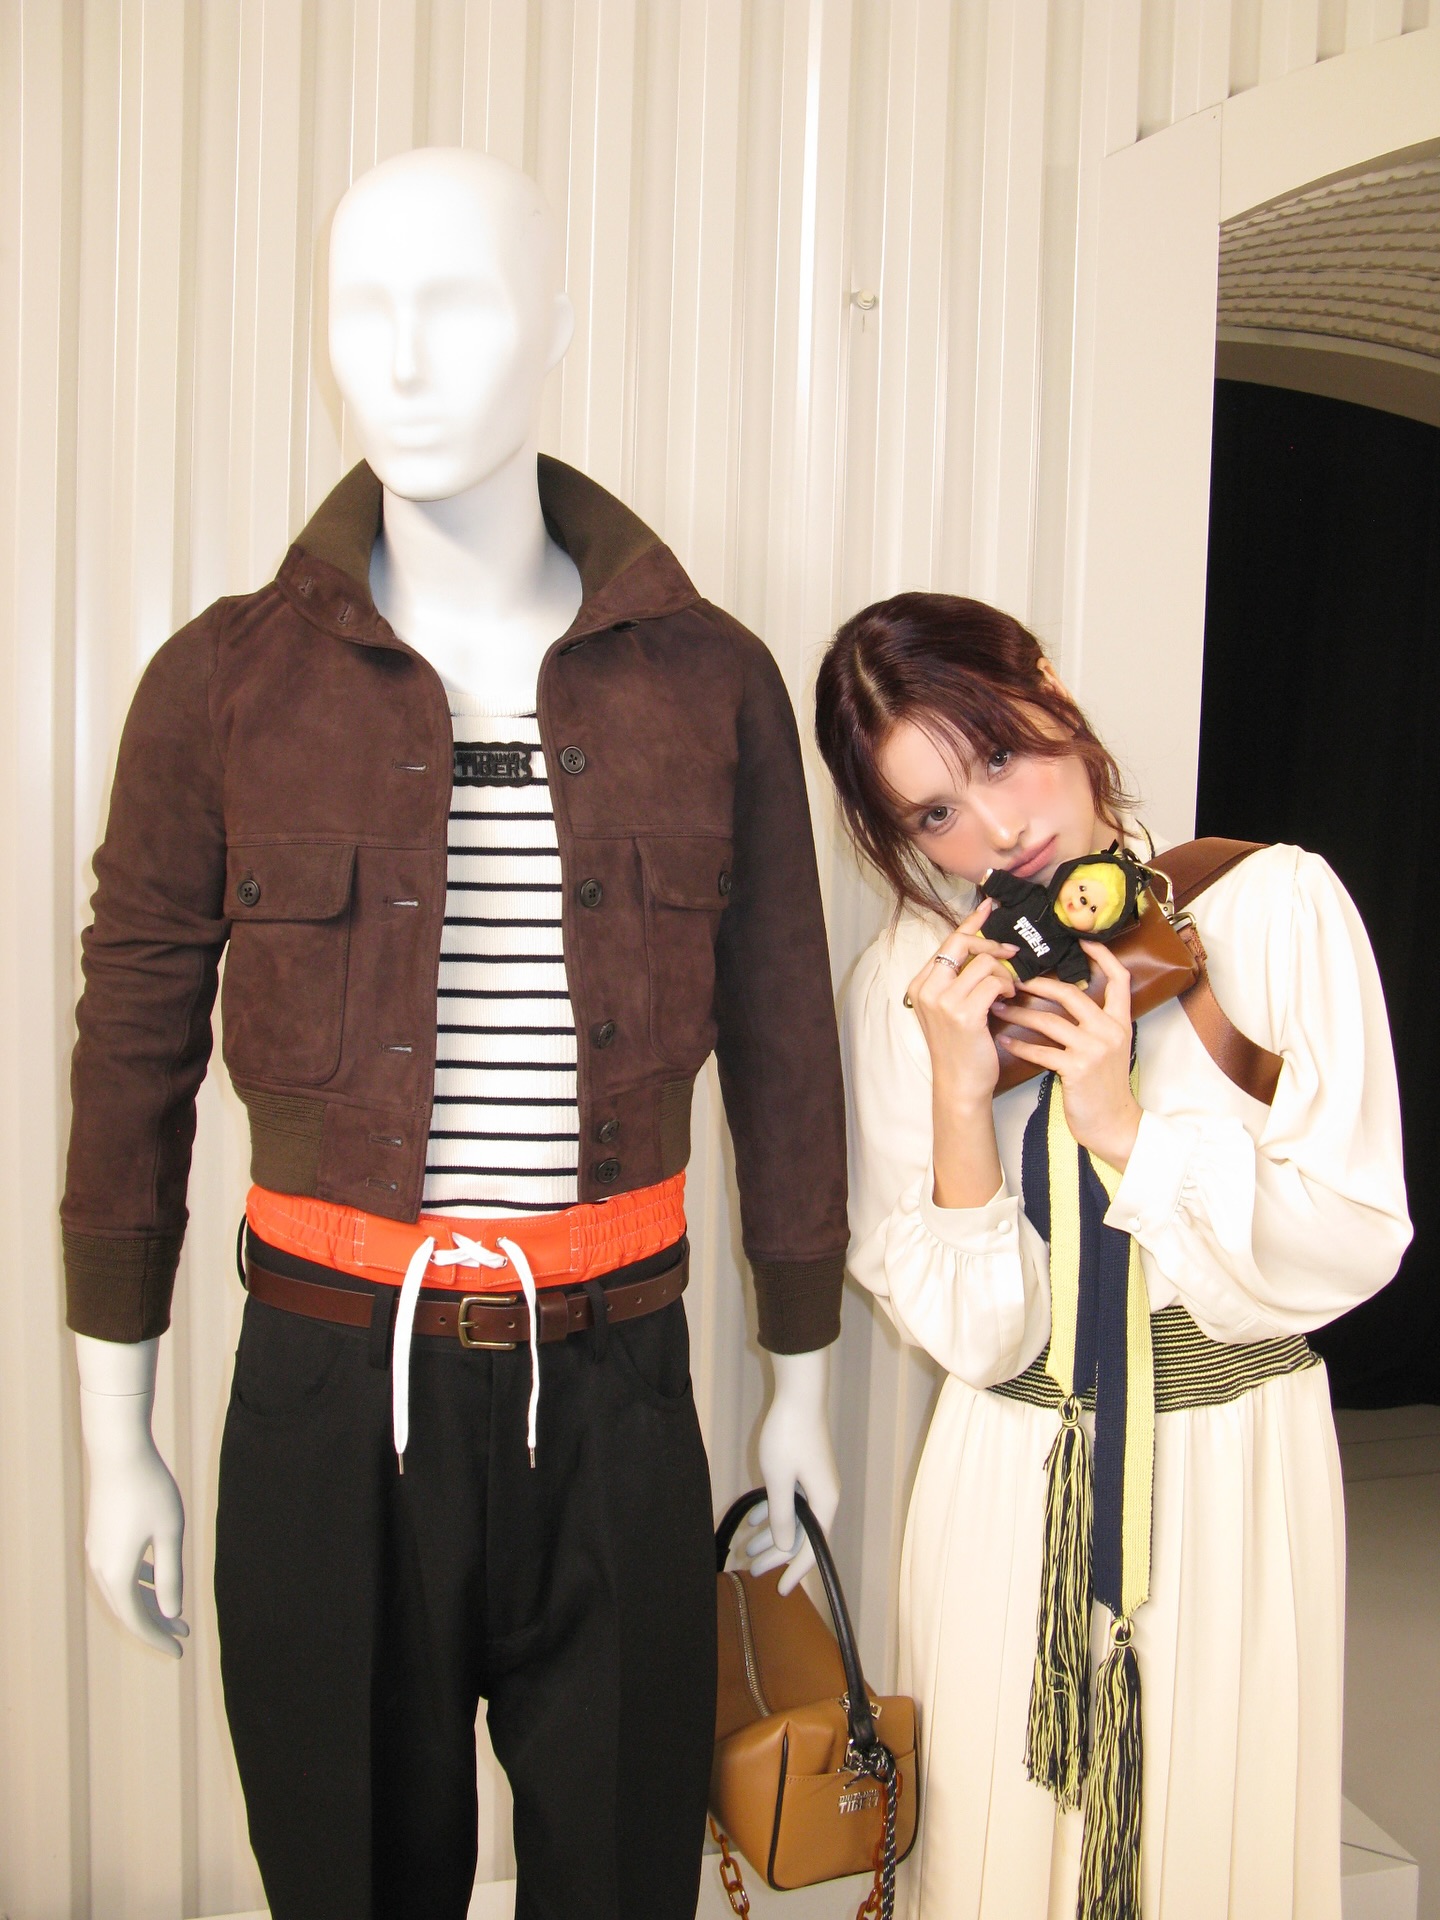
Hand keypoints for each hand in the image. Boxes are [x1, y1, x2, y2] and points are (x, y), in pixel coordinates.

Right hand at [75, 1335, 187, 1656]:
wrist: (118, 1451)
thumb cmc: (150, 1490)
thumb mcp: (170, 1534)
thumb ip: (171, 1575)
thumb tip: (172, 1613)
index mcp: (117, 1573)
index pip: (138, 1620)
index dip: (158, 1638)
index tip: (180, 1651)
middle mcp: (100, 1567)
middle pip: (128, 1609)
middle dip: (156, 1625)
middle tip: (183, 1635)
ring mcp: (96, 1551)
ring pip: (122, 1591)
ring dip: (148, 1603)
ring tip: (174, 1613)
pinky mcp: (99, 1536)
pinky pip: (118, 1572)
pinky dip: (138, 1583)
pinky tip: (156, 1578)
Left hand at [746, 1349, 838, 1595]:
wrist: (800, 1395)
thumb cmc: (788, 1437)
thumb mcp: (779, 1480)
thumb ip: (781, 1516)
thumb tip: (784, 1547)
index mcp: (823, 1503)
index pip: (811, 1549)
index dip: (795, 1571)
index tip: (782, 1591)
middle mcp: (824, 1497)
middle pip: (801, 1536)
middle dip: (776, 1555)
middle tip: (751, 1570)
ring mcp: (816, 1483)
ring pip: (793, 1518)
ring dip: (771, 1534)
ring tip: (747, 1549)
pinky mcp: (806, 1470)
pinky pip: (791, 1501)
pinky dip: (774, 1512)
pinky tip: (755, 1518)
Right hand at [905, 899, 1019, 1109]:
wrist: (960, 1084)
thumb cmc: (961, 1047)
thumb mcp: (951, 1008)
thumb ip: (958, 979)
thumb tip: (983, 948)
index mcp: (921, 984)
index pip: (948, 941)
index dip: (971, 922)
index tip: (989, 906)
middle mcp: (927, 989)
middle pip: (962, 943)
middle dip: (992, 943)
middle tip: (1012, 952)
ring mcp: (943, 1001)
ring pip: (984, 963)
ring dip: (1005, 973)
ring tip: (1010, 990)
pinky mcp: (963, 1013)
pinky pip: (994, 982)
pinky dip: (1007, 987)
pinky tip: (1008, 999)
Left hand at [1002, 940, 1141, 1169]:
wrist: (1114, 1125)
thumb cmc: (1104, 1086)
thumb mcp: (1109, 1050)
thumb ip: (1095, 1025)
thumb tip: (1065, 1000)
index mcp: (1121, 1022)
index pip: (1118, 979)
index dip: (1103, 956)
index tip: (1082, 941)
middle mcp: (1110, 1030)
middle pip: (1071, 993)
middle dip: (1038, 984)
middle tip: (1013, 978)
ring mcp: (1095, 1049)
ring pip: (1050, 1021)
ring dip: (1020, 1013)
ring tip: (998, 1007)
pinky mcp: (1078, 1069)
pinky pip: (1041, 1051)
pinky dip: (1019, 1045)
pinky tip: (1003, 1041)